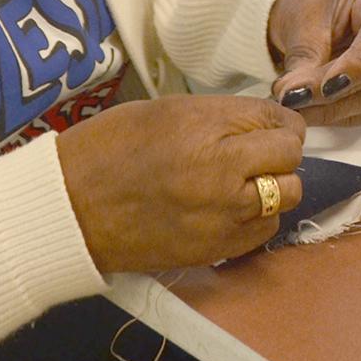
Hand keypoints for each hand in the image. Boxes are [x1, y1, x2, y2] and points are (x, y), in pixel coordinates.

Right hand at [55, 95, 304, 272]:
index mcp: (205, 129)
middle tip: (254, 153)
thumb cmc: (110, 148)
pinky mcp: (216, 249)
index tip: (264, 127)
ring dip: (273, 185)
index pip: (276, 119)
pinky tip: (231, 209)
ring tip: (244, 182)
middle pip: (290, 156)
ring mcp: (222, 215)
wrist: (70, 208)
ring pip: (287, 195)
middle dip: (279, 151)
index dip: (275, 122)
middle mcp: (223, 172)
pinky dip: (257, 218)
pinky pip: (264, 230)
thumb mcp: (167, 111)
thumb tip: (261, 123)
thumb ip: (221, 117)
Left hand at [267, 0, 360, 127]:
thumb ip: (304, 55)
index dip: (356, 66)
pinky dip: (334, 113)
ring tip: (293, 105)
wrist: (321, 5)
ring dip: (331, 109)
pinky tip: (307, 111)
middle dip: (333, 92)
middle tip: (291, 98)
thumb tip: (295, 97)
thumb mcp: (304, 16)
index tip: (324, 88)